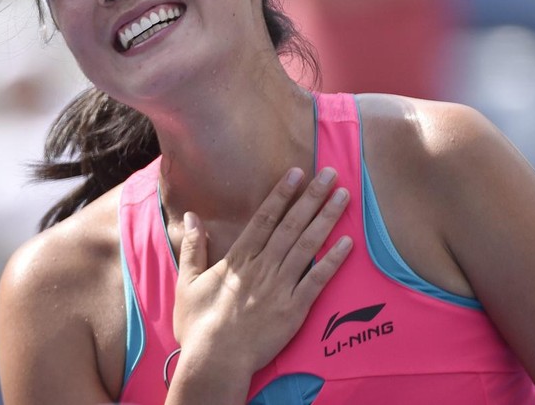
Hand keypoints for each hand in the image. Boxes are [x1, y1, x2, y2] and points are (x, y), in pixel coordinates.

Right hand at [172, 167, 351, 383]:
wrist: (214, 361)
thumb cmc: (198, 325)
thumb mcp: (186, 283)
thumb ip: (193, 248)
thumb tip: (192, 216)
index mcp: (239, 258)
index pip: (265, 218)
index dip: (282, 194)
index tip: (297, 173)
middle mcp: (263, 266)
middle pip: (292, 225)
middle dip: (312, 197)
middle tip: (331, 174)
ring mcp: (281, 286)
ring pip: (308, 245)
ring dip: (327, 219)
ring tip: (343, 197)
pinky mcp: (295, 308)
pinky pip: (318, 280)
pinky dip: (333, 260)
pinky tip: (348, 242)